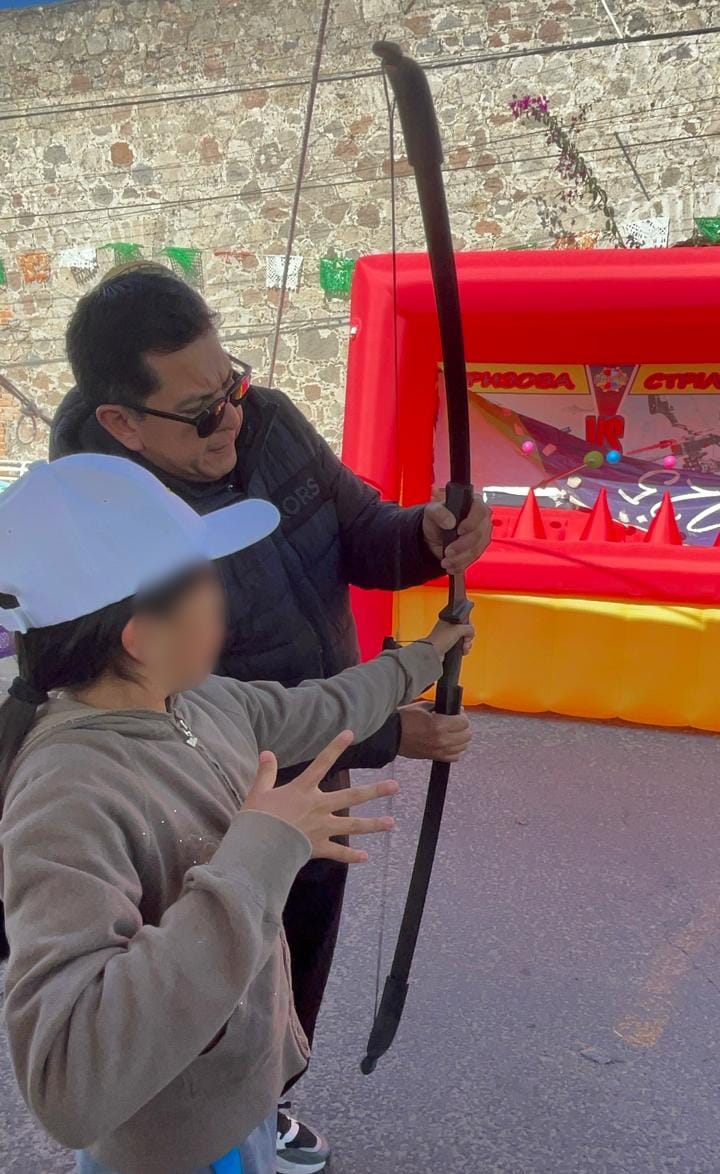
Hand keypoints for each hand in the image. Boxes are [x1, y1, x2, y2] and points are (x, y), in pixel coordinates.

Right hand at [242, 730, 397, 863]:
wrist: (258, 847)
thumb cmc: (257, 818)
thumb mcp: (259, 792)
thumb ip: (266, 772)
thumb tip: (267, 753)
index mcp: (303, 790)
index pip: (322, 762)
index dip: (335, 747)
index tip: (350, 733)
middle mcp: (319, 806)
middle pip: (352, 796)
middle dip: (375, 791)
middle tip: (395, 786)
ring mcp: (322, 828)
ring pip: (353, 825)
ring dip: (373, 824)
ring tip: (391, 823)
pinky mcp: (319, 847)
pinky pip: (338, 852)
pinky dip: (351, 856)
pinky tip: (365, 857)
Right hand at [398, 701, 471, 762]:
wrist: (391, 735)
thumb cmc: (404, 720)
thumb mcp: (423, 706)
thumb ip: (441, 707)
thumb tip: (456, 710)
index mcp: (439, 724)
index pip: (464, 722)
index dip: (462, 716)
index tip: (458, 713)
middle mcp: (442, 739)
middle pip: (467, 735)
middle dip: (463, 726)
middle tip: (456, 721)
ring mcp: (439, 750)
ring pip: (463, 746)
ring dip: (461, 738)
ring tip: (453, 732)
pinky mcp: (435, 757)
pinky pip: (455, 757)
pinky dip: (456, 750)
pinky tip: (450, 743)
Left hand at [423, 492, 491, 573]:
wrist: (434, 537)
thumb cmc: (436, 520)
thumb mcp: (431, 512)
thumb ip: (438, 512)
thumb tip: (450, 521)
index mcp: (472, 504)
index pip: (480, 511)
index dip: (472, 522)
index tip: (459, 530)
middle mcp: (481, 520)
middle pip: (479, 534)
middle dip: (462, 545)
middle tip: (448, 551)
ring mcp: (482, 535)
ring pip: (476, 549)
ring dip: (460, 558)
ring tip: (446, 560)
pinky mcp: (479, 549)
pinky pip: (474, 559)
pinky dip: (461, 564)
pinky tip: (451, 565)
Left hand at [423, 618, 473, 657]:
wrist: (433, 653)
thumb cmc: (441, 638)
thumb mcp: (458, 629)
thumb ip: (469, 628)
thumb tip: (472, 632)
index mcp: (449, 620)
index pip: (463, 619)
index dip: (468, 624)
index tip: (469, 629)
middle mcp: (448, 628)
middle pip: (465, 630)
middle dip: (468, 636)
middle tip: (466, 639)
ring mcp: (449, 638)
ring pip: (464, 639)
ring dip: (467, 644)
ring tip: (464, 647)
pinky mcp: (450, 647)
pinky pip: (461, 647)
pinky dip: (464, 649)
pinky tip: (463, 651)